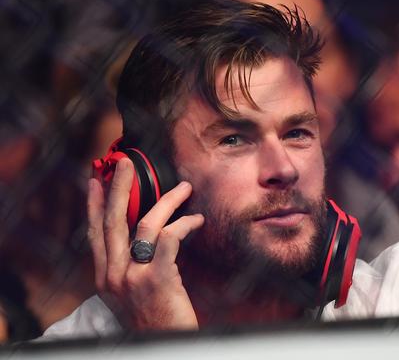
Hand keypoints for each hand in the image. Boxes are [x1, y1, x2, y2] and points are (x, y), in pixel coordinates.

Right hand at [87, 158, 203, 329]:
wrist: (165, 347)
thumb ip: (131, 268)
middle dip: (118, 188)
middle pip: (112, 222)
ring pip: (144, 224)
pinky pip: (169, 239)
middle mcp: (113, 276)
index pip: (95, 234)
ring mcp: (133, 277)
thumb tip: (144, 239)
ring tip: (184, 187)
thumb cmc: (156, 321)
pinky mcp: (157, 279)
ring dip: (166, 201)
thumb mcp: (132, 294)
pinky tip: (197, 219)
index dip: (95, 205)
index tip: (96, 181)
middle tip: (124, 164)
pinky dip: (184, 223)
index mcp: (105, 279)